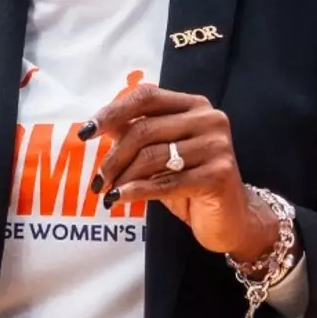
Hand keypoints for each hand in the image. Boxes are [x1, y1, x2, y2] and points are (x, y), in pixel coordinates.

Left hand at [83, 85, 277, 263]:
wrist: (230, 219)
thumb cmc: (190, 183)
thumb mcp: (160, 156)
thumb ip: (135, 134)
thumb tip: (98, 125)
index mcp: (194, 105)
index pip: (146, 97)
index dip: (112, 112)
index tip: (85, 133)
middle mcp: (209, 119)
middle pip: (144, 130)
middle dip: (113, 157)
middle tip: (97, 180)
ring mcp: (217, 146)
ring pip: (152, 157)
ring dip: (122, 178)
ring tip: (106, 193)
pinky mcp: (218, 175)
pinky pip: (165, 182)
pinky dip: (136, 192)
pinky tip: (118, 199)